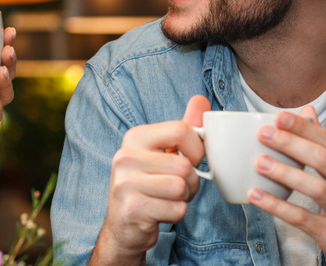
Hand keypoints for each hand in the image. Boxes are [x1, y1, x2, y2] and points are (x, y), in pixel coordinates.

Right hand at [91, 95, 209, 263]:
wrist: (124, 225)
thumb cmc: (149, 185)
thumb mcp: (163, 153)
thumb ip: (183, 128)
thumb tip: (201, 99)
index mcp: (135, 138)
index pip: (181, 130)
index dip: (196, 149)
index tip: (190, 160)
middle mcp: (125, 157)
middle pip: (184, 165)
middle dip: (190, 182)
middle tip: (177, 187)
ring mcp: (125, 183)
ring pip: (181, 187)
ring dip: (184, 198)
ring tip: (168, 198)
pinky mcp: (132, 209)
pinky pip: (176, 209)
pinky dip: (176, 214)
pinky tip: (161, 212)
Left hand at [248, 106, 325, 265]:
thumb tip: (307, 113)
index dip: (304, 129)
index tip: (280, 117)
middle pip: (323, 160)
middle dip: (291, 144)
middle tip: (264, 134)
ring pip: (314, 188)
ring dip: (284, 172)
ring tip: (260, 162)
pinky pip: (301, 218)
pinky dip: (277, 206)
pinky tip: (258, 195)